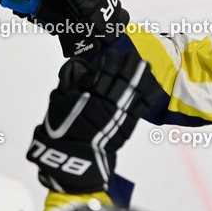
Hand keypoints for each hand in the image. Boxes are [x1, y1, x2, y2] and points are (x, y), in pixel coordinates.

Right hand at [29, 51, 157, 192]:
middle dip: (130, 64)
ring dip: (142, 76)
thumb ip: (69, 81)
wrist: (73, 155)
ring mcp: (119, 113)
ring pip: (135, 89)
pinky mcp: (127, 125)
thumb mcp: (58, 101)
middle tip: (133, 56)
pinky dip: (148, 95)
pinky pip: (142, 107)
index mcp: (89, 93)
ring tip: (146, 66)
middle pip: (123, 77)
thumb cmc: (61, 127)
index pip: (105, 71)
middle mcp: (106, 101)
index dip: (111, 60)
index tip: (113, 55)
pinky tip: (153, 85)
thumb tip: (80, 64)